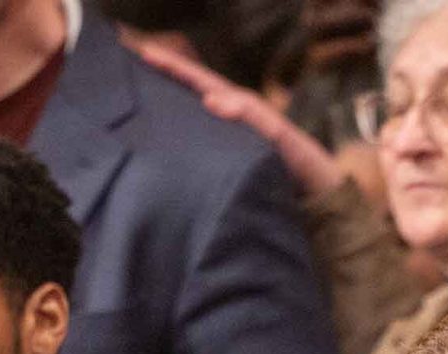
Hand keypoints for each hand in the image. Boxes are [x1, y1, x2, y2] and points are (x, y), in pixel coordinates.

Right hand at [127, 38, 344, 197]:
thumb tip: (210, 99)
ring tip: (130, 110)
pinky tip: (157, 152)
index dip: (173, 67)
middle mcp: (230, 126)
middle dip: (159, 86)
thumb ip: (252, 116)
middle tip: (123, 76)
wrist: (324, 207)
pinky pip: (196, 155)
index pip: (200, 81)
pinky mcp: (226, 174)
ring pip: (189, 127)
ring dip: (163, 117)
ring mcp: (227, 149)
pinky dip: (177, 149)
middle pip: (189, 100)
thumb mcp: (282, 136)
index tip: (142, 52)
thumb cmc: (307, 166)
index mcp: (240, 110)